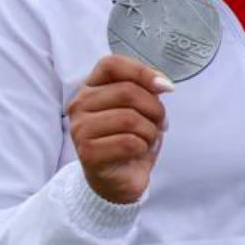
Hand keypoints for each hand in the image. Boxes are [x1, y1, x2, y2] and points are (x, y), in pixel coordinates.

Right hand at [67, 55, 174, 203]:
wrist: (117, 180)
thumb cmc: (128, 140)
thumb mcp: (140, 109)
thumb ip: (146, 90)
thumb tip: (163, 85)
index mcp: (90, 88)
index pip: (112, 64)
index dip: (142, 72)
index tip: (165, 87)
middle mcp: (79, 105)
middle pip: (127, 91)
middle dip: (154, 108)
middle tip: (160, 123)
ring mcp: (80, 129)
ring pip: (130, 118)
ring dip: (150, 131)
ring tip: (147, 140)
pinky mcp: (87, 153)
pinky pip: (129, 142)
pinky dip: (143, 147)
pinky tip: (138, 152)